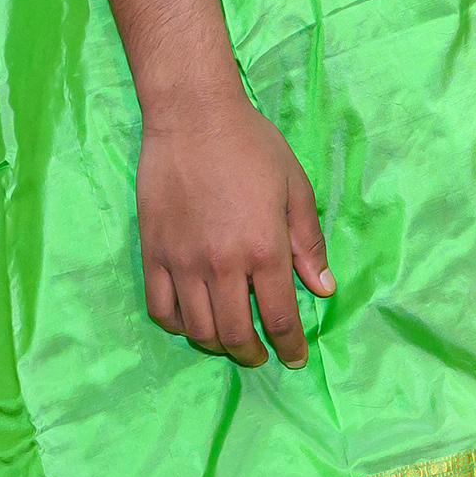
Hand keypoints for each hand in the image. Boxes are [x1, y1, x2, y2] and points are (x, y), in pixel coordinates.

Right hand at [137, 90, 331, 366]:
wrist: (193, 118)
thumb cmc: (252, 146)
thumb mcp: (296, 188)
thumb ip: (309, 243)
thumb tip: (324, 288)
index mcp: (264, 248)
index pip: (279, 317)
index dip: (289, 346)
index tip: (294, 359)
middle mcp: (222, 264)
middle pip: (234, 332)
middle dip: (252, 353)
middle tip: (260, 354)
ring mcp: (182, 262)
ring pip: (197, 328)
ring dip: (216, 344)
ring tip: (229, 341)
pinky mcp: (151, 254)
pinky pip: (160, 308)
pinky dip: (178, 324)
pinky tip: (193, 320)